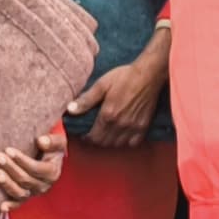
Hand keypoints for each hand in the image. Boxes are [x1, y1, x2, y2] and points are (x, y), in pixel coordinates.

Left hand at [0, 124, 65, 204]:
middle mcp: (43, 185)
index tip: (9, 149)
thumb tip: (41, 141)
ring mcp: (33, 193)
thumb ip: (52, 141)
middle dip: (11, 168)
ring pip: (20, 193)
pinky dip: (10, 206)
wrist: (49, 157)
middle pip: (26, 180)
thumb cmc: (51, 147)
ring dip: (7, 184)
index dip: (22, 160)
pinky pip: (17, 204)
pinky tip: (1, 206)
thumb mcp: (57, 141)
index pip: (36, 168)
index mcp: (52, 172)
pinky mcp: (24, 198)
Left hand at [80, 33, 168, 148]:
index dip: (87, 138)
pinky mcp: (143, 126)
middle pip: (104, 143)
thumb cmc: (124, 77)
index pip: (93, 137)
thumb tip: (69, 110)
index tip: (84, 134)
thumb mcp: (101, 85)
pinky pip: (133, 143)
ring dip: (110, 142)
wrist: (148, 74)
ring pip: (117, 144)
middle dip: (96, 141)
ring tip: (106, 134)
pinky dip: (126, 142)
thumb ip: (86, 100)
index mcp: (108, 115)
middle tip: (93, 134)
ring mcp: (133, 127)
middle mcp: (120, 125)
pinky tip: (122, 134)